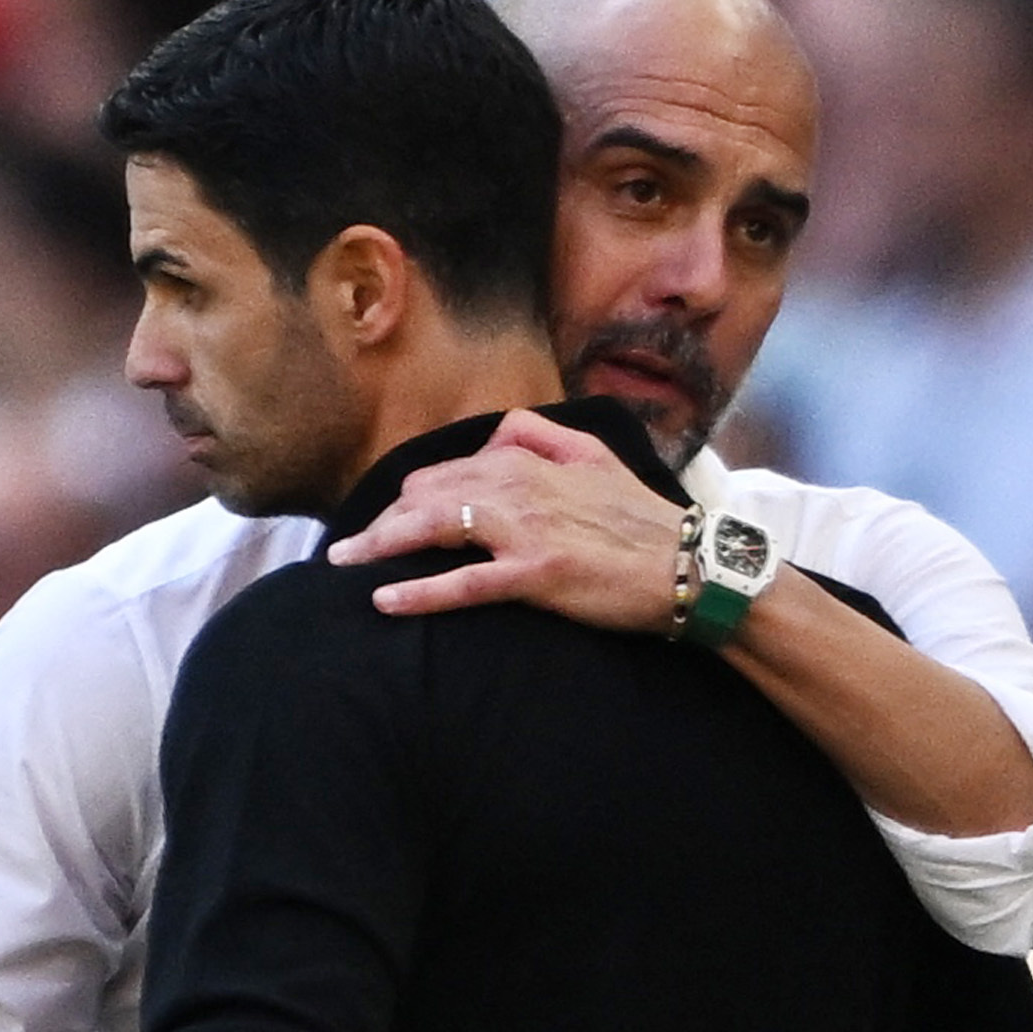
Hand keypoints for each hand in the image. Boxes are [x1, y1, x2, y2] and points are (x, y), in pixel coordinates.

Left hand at [326, 409, 687, 632]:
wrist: (689, 565)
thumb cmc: (641, 518)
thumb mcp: (595, 454)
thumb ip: (540, 434)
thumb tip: (496, 431)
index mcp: (530, 460)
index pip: (447, 469)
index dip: (408, 494)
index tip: (383, 516)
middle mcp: (520, 487)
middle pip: (428, 495)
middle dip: (382, 521)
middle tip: (347, 547)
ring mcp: (526, 530)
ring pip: (435, 528)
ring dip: (381, 546)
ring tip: (343, 565)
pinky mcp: (536, 574)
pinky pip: (464, 582)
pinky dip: (420, 591)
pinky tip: (385, 600)